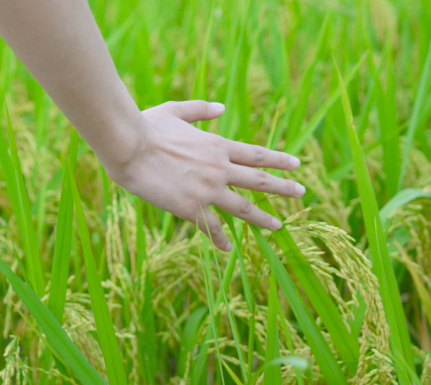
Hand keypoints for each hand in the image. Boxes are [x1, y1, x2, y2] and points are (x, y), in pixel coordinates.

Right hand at [106, 100, 304, 251]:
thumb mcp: (177, 110)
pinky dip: (220, 238)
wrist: (129, 146)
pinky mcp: (191, 208)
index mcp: (217, 146)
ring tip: (278, 226)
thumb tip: (222, 108)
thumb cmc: (147, 126)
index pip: (256, 154)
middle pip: (258, 181)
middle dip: (283, 187)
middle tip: (301, 192)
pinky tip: (228, 248)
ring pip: (242, 208)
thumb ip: (201, 110)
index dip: (278, 159)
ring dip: (262, 217)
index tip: (296, 164)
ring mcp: (207, 190)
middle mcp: (219, 169)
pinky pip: (211, 227)